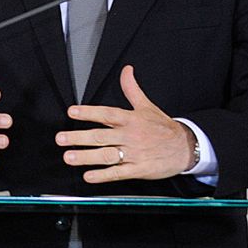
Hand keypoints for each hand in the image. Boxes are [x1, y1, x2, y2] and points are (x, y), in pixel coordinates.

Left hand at [56, 65, 197, 182]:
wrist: (186, 148)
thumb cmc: (164, 127)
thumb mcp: (147, 106)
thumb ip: (132, 89)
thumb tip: (126, 70)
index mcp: (131, 119)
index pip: (106, 114)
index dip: (89, 112)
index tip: (72, 112)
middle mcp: (130, 136)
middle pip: (101, 136)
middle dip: (79, 138)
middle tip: (61, 139)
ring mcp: (134, 153)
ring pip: (106, 155)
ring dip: (86, 157)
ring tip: (69, 157)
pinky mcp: (139, 169)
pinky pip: (118, 172)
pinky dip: (103, 175)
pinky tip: (89, 176)